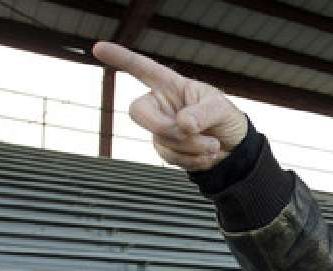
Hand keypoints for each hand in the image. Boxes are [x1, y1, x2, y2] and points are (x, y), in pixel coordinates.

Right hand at [92, 41, 247, 170]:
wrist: (234, 150)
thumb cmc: (226, 119)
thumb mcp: (221, 109)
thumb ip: (202, 113)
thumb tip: (182, 124)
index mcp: (170, 85)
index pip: (142, 68)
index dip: (121, 58)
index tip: (97, 48)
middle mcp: (160, 105)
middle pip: (138, 112)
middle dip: (164, 126)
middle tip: (192, 132)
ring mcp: (160, 128)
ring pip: (160, 140)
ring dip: (190, 147)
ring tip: (214, 146)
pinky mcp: (165, 149)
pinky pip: (169, 158)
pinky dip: (192, 160)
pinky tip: (207, 156)